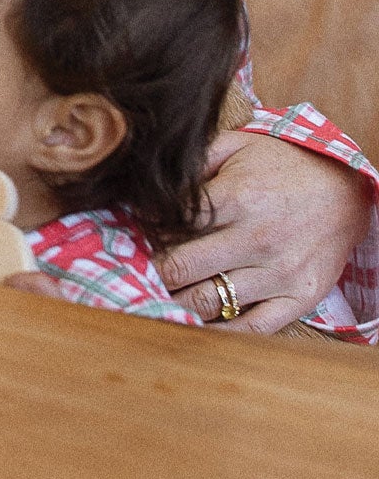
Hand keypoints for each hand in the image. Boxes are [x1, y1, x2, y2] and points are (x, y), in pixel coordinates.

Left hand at [156, 131, 372, 333]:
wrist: (346, 190)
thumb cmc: (285, 166)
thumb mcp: (239, 145)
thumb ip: (196, 160)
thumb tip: (155, 182)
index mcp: (237, 198)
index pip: (172, 223)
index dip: (145, 228)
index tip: (132, 233)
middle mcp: (255, 238)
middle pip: (182, 267)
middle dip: (151, 271)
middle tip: (135, 272)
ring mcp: (277, 273)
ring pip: (209, 301)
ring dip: (176, 302)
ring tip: (160, 296)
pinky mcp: (297, 299)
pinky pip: (251, 329)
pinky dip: (219, 332)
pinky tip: (197, 324)